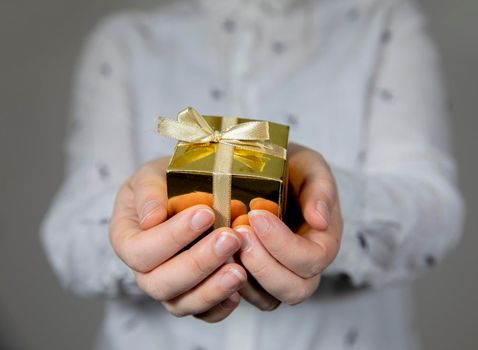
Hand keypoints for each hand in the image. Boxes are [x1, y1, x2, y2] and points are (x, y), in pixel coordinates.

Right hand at [109, 158, 246, 322]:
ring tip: (239, 271)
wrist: (182, 192)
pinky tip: (240, 288)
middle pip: (160, 283)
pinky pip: (204, 313)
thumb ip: (148, 192)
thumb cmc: (164, 182)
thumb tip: (151, 219)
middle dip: (197, 263)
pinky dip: (221, 306)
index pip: (141, 250)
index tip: (205, 214)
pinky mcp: (193, 295)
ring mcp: (169, 287)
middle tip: (230, 239)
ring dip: (212, 290)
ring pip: (182, 303)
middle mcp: (144, 270)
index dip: (172, 237)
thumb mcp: (151, 175)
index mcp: (127, 239)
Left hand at [235, 143, 342, 306]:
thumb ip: (320, 190)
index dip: (283, 243)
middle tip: (239, 232)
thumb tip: (320, 220)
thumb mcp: (311, 168)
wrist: (273, 171)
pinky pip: (248, 296)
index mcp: (324, 241)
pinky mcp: (257, 279)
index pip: (312, 259)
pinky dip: (230, 282)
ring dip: (245, 275)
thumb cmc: (294, 169)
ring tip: (225, 244)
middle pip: (294, 289)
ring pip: (270, 299)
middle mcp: (305, 266)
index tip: (257, 215)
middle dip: (263, 264)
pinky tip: (217, 255)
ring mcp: (280, 275)